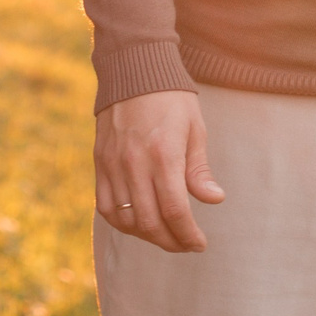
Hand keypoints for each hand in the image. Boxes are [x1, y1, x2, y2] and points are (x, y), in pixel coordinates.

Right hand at [96, 90, 224, 252]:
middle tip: (186, 244)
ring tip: (166, 236)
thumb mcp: (195, 130)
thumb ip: (200, 170)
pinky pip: (106, 206)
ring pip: (126, 219)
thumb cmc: (172, 100)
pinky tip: (139, 224)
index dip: (188, 234)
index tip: (199, 244)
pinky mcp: (99, 163)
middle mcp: (135, 163)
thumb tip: (215, 200)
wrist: (133, 71)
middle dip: (171, 241)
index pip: (175, 210)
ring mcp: (113, 164)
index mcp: (164, 154)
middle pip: (150, 222)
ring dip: (147, 236)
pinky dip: (122, 223)